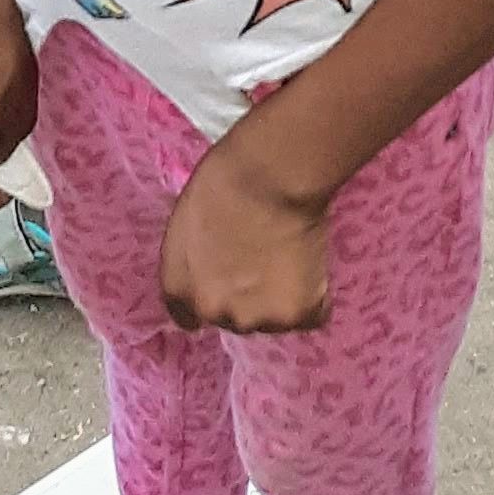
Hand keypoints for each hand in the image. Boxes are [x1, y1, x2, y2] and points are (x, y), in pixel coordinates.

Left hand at [160, 136, 331, 333]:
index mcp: (178, 286)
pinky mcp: (299, 314)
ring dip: (279, 298)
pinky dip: (315, 295)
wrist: (271, 176)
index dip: (210, 297)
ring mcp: (258, 318)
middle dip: (246, 298)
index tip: (225, 289)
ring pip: (272, 318)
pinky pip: (313, 314)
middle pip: (235, 317)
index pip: (187, 315)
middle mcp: (214, 311)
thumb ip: (192, 257)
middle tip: (263, 261)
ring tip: (290, 259)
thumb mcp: (185, 221)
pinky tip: (311, 265)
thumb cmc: (223, 179)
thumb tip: (210, 266)